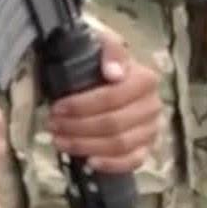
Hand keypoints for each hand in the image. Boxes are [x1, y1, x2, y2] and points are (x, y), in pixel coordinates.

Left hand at [49, 30, 161, 174]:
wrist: (106, 78)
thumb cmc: (100, 63)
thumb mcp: (102, 43)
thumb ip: (111, 49)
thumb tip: (114, 73)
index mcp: (146, 79)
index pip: (115, 97)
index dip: (82, 105)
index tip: (57, 107)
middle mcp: (153, 105)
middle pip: (115, 123)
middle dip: (78, 127)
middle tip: (52, 125)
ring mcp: (151, 129)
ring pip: (120, 144)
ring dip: (86, 145)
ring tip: (60, 140)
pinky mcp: (146, 148)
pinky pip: (133, 161)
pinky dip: (111, 164)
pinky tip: (89, 161)